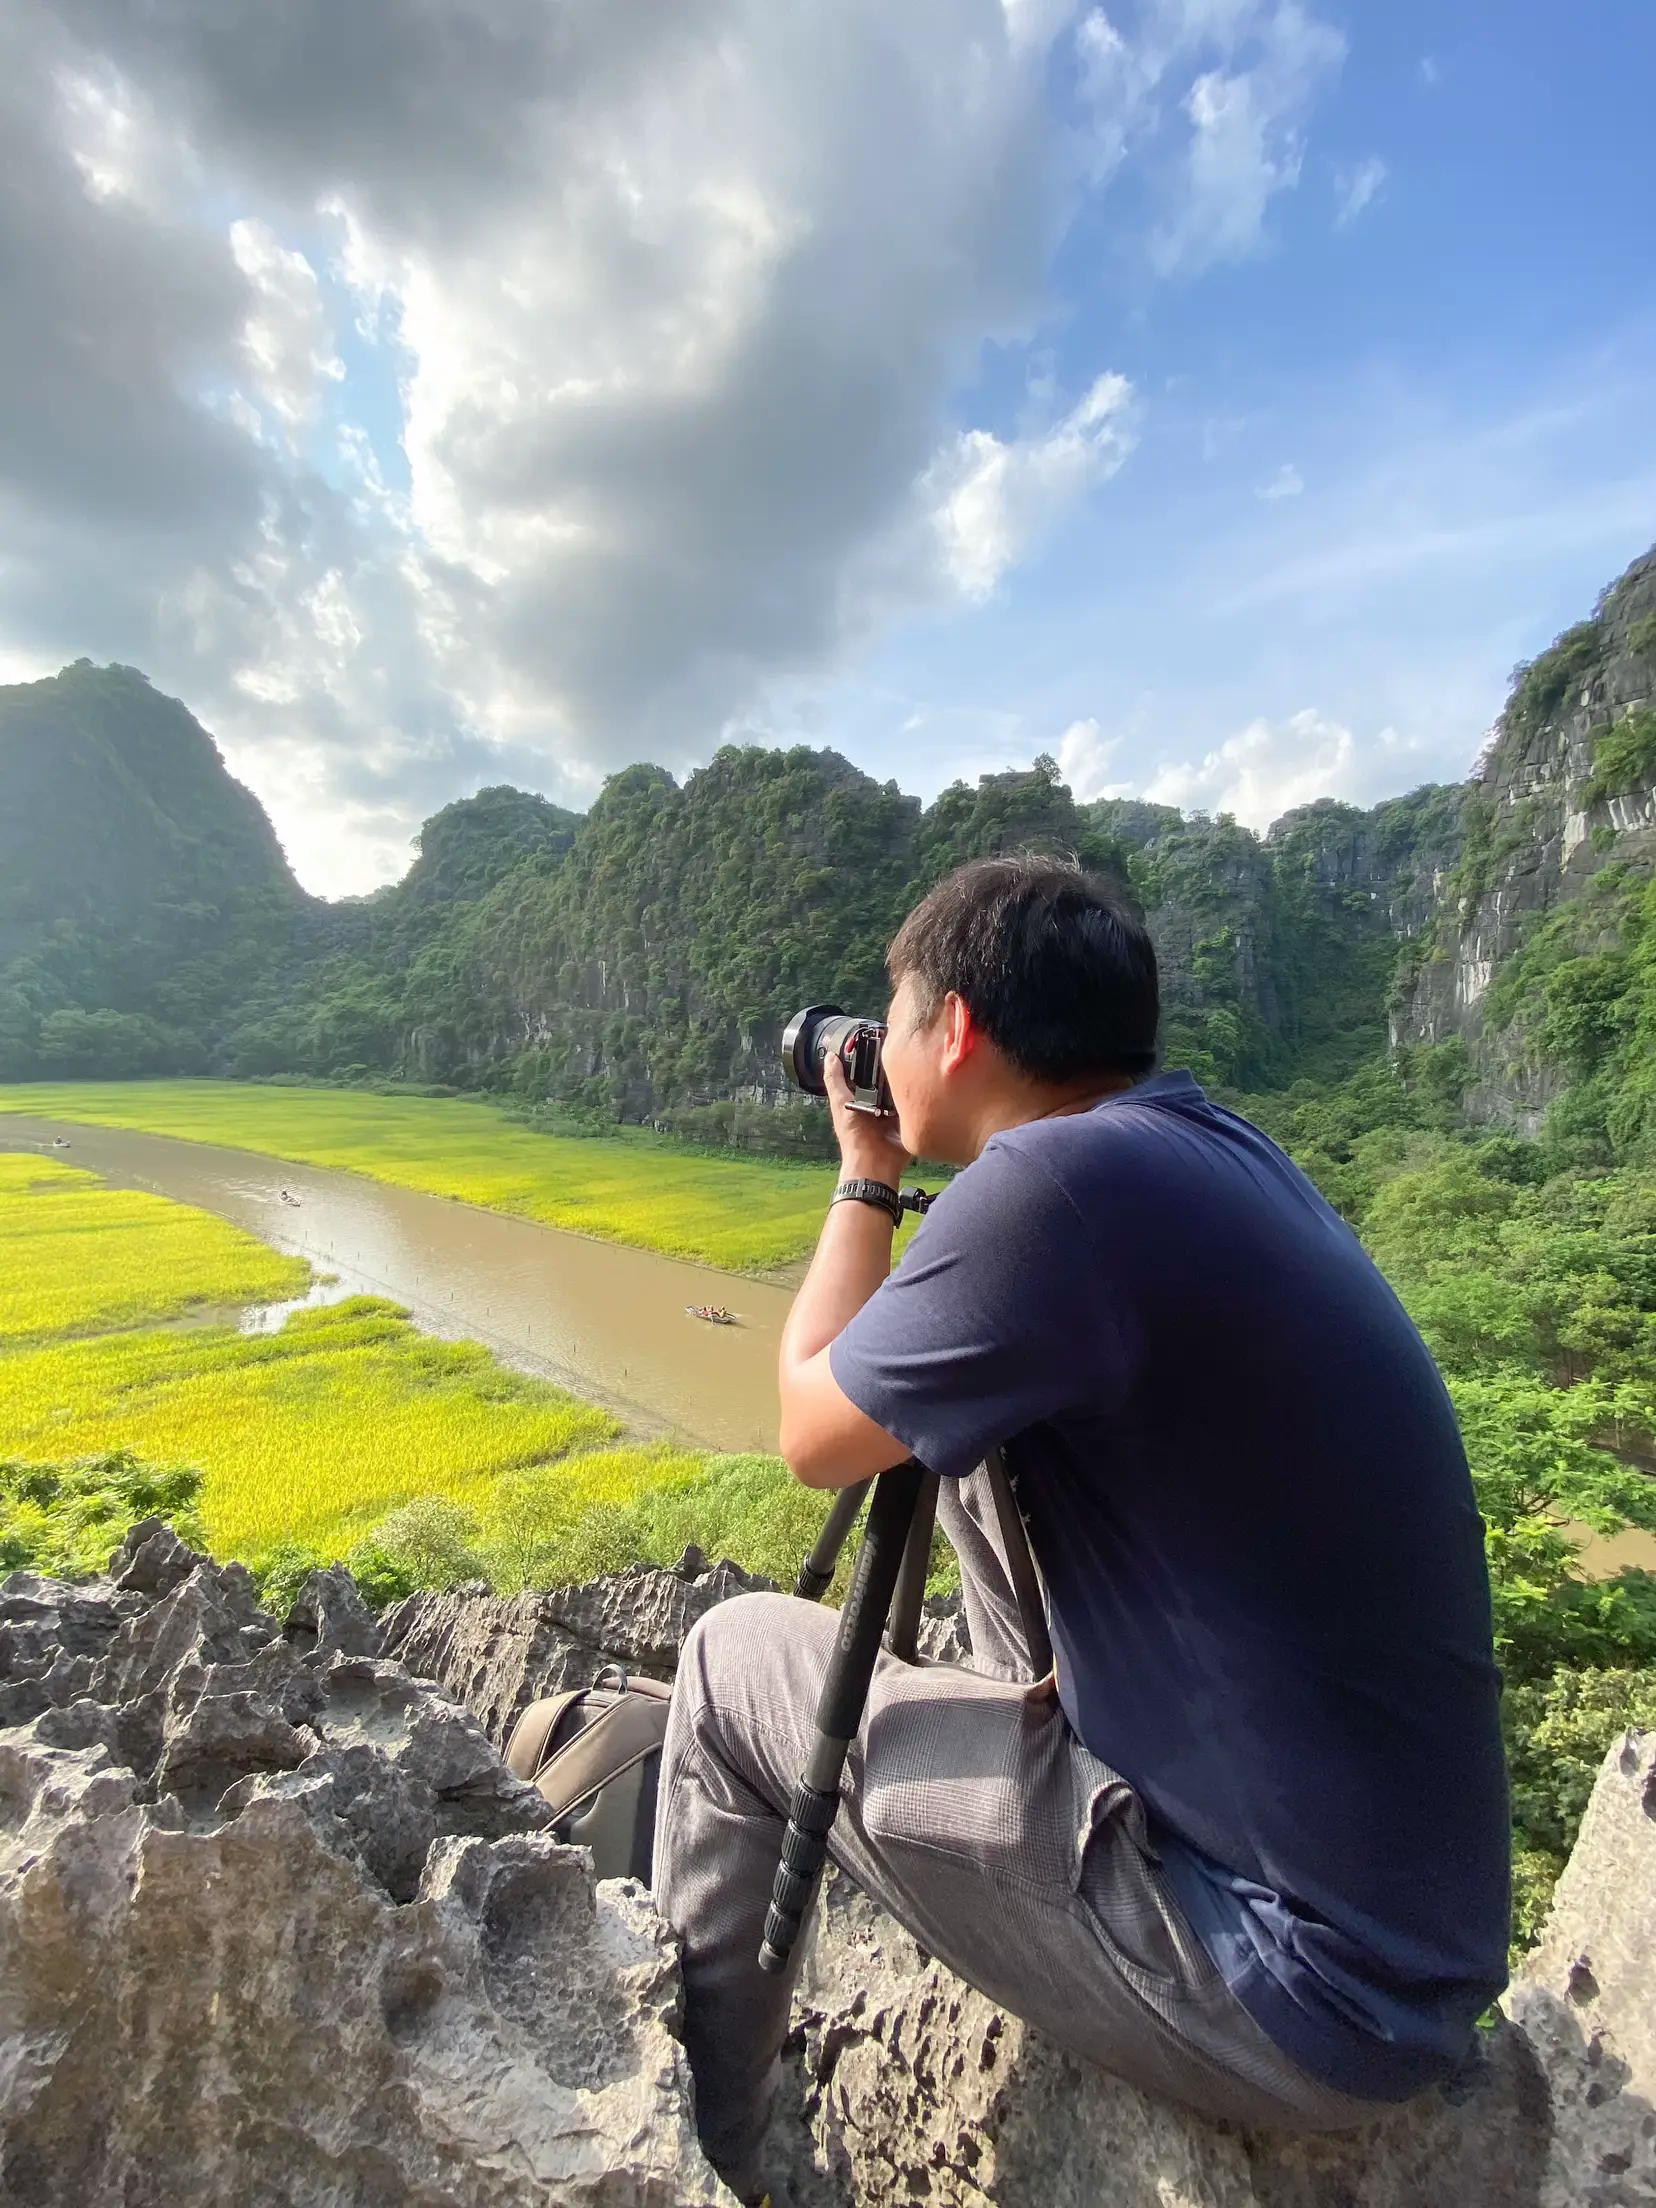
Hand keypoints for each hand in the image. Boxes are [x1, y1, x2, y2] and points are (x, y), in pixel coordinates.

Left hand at [824, 1053, 912, 1187]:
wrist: (876, 1162)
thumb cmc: (854, 1137)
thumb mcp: (840, 1103)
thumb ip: (835, 1081)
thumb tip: (830, 1057)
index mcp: (861, 1099)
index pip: (867, 1074)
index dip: (870, 1059)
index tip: (877, 1041)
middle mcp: (878, 1104)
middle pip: (886, 1079)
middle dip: (892, 1068)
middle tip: (900, 1050)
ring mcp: (895, 1111)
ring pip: (901, 1089)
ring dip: (906, 1081)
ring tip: (914, 1062)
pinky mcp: (908, 1119)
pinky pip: (914, 1103)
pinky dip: (917, 1095)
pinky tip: (923, 1082)